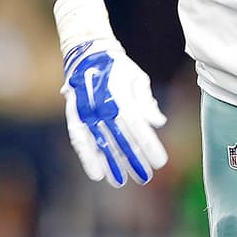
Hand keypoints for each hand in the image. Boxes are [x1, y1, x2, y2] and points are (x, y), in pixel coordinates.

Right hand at [61, 39, 167, 186]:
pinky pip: (79, 139)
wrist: (87, 53)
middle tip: (145, 178)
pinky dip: (87, 156)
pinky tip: (96, 173)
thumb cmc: (118, 68)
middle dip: (133, 160)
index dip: (149, 145)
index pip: (137, 127)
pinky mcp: (74, 115)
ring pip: (99, 143)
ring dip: (110, 164)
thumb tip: (159, 123)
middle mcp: (102, 106)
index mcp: (120, 96)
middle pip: (120, 139)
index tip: (161, 161)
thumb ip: (147, 102)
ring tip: (119, 182)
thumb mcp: (137, 79)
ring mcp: (86, 111)